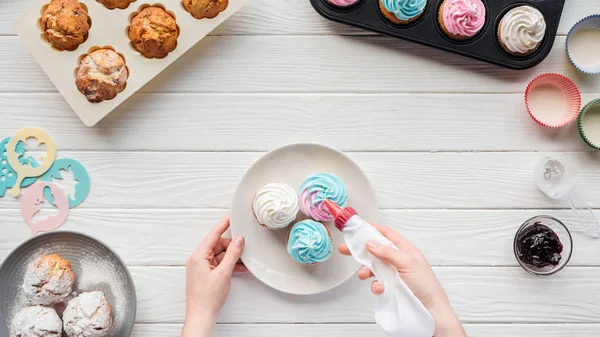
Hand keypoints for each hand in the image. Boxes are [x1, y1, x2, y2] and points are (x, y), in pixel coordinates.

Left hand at [182, 216, 246, 336]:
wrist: (202, 315)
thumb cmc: (208, 298)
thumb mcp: (224, 273)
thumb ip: (233, 254)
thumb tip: (239, 240)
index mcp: (198, 256)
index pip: (213, 235)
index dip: (223, 225)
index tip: (230, 217)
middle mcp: (198, 259)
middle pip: (218, 245)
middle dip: (232, 247)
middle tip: (245, 249)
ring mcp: (202, 267)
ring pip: (220, 255)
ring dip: (232, 258)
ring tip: (245, 261)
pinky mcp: (206, 274)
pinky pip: (219, 264)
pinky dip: (229, 265)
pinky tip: (240, 268)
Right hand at [339, 224, 465, 336]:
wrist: (431, 309)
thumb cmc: (426, 284)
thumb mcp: (407, 263)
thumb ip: (388, 252)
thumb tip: (370, 243)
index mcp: (405, 249)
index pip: (387, 235)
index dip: (374, 230)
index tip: (359, 228)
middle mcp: (398, 259)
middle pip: (376, 250)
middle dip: (362, 250)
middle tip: (346, 249)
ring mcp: (393, 273)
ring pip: (374, 268)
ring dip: (366, 270)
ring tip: (362, 275)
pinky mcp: (390, 286)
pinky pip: (377, 282)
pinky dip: (375, 285)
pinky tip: (379, 288)